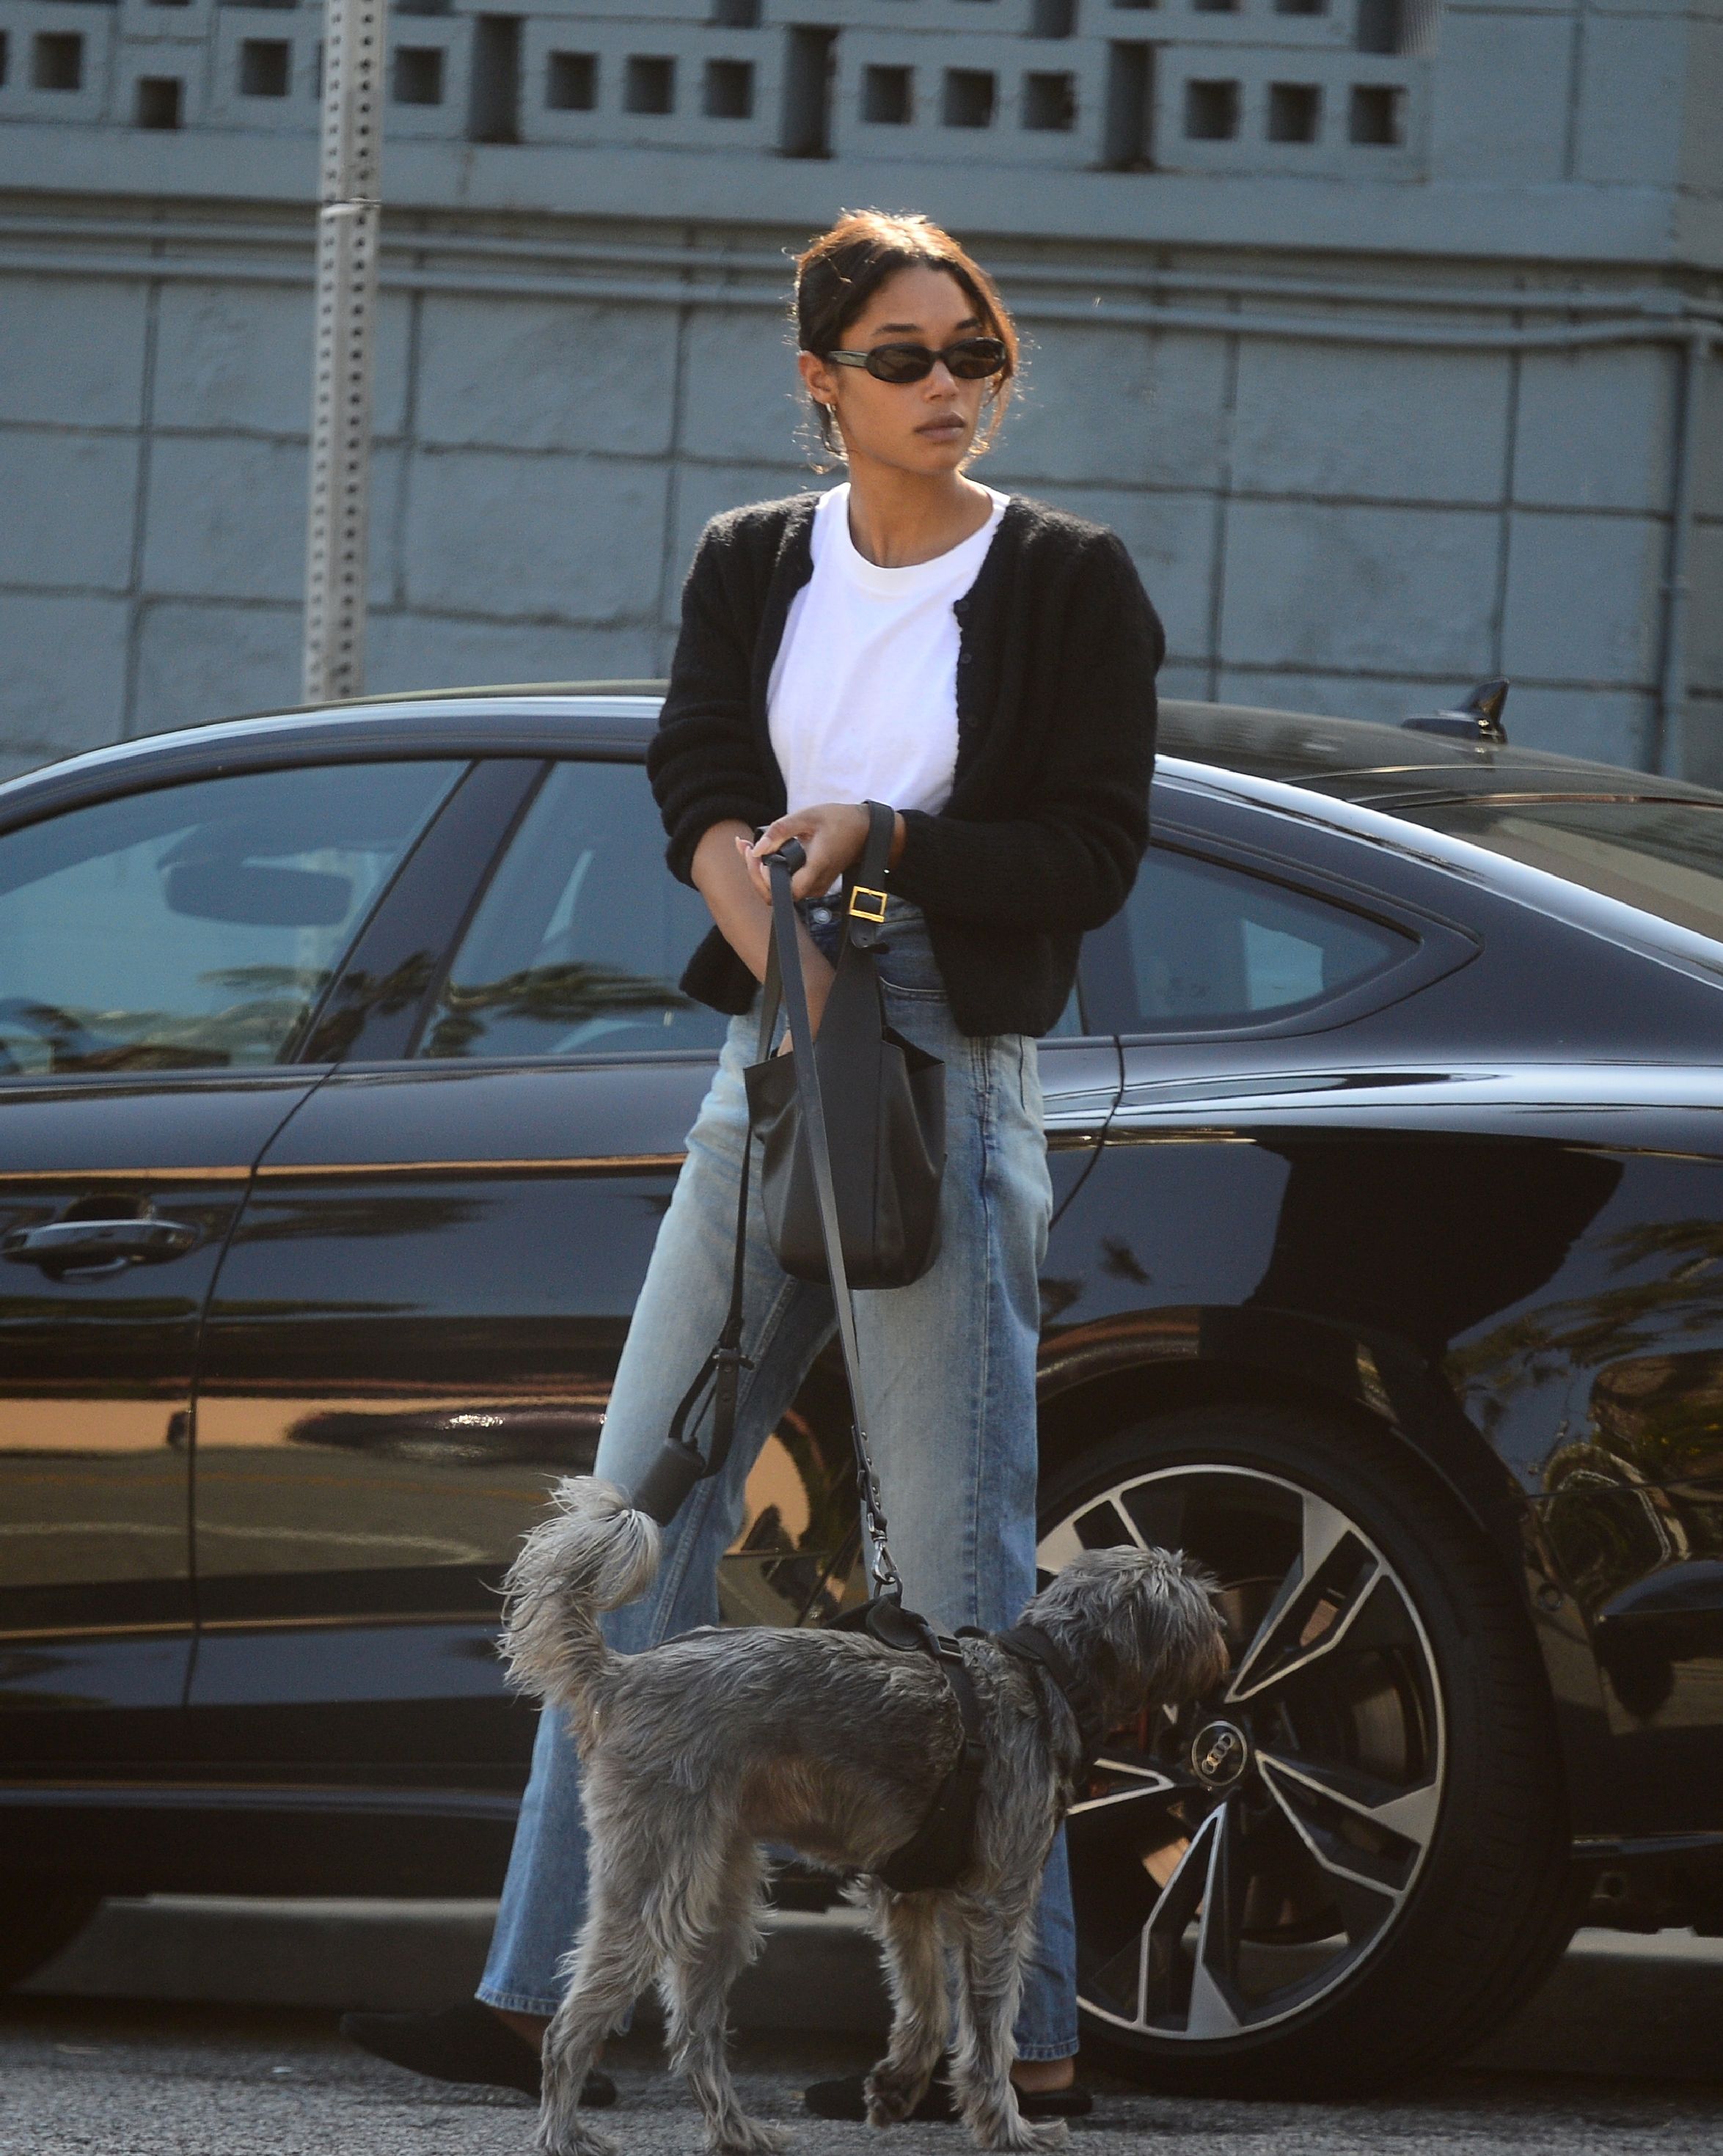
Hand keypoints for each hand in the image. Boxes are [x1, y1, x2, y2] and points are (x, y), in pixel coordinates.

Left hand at [739, 803, 871, 903]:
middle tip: (745, 848)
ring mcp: (815, 887)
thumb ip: (780, 831)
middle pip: (777, 894)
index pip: (786, 890)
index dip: (766, 879)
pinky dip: (771, 870)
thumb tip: (756, 849)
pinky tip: (762, 852)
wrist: (864, 830)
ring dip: (760, 872)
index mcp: (817, 867)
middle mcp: (816, 883)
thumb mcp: (808, 817)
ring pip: (780, 891)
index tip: (755, 855)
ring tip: (748, 848)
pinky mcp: (813, 885)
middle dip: (755, 874)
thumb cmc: (839, 821)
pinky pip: (787, 884)